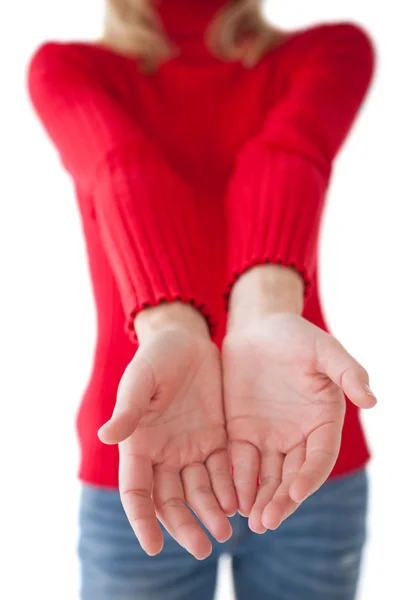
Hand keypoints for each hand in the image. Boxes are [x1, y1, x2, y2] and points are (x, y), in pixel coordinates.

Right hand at [97, 303, 236, 559]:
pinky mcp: (216, 438)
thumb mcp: (140, 379)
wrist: (186, 339)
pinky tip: (239, 502)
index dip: (142, 520)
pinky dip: (230, 487)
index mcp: (139, 444)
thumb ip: (128, 409)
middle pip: (171, 500)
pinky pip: (223, 469)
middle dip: (185, 525)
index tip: (153, 547)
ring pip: (200, 490)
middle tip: (204, 548)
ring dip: (210, 512)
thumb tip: (107, 436)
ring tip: (226, 531)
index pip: (137, 492)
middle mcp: (164, 453)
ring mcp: (191, 448)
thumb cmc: (156, 357)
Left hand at [223, 311, 375, 533]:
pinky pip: (240, 461)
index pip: (319, 458)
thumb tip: (372, 399)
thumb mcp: (324, 349)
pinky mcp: (241, 432)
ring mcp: (269, 436)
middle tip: (267, 521)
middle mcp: (297, 436)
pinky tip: (230, 499)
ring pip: (266, 476)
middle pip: (291, 476)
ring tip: (250, 521)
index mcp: (323, 421)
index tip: (295, 493)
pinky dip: (236, 481)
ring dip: (259, 499)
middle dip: (281, 500)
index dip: (309, 477)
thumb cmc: (296, 335)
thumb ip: (347, 371)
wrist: (257, 327)